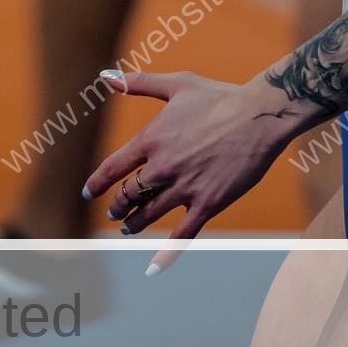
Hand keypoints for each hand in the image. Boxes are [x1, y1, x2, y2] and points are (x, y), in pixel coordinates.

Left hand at [82, 70, 298, 273]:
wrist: (259, 116)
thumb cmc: (219, 96)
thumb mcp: (177, 84)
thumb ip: (138, 83)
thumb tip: (106, 78)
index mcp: (152, 139)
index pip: (112, 169)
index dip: (97, 184)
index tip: (88, 193)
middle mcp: (163, 167)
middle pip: (128, 195)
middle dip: (117, 206)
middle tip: (114, 212)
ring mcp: (185, 188)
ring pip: (148, 215)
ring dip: (134, 224)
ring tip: (128, 228)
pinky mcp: (208, 204)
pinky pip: (182, 235)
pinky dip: (165, 254)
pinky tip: (152, 268)